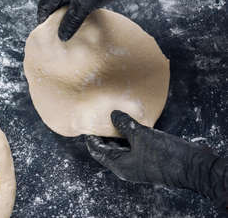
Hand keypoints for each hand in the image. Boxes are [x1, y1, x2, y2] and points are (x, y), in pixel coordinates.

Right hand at [37, 0, 175, 40]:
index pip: (44, 4)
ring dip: (67, 15)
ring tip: (70, 31)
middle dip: (56, 18)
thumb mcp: (85, 5)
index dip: (44, 20)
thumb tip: (61, 36)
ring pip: (66, 2)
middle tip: (59, 35)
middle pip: (54, 3)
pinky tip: (81, 20)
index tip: (47, 35)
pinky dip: (77, 10)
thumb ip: (71, 21)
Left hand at [86, 111, 226, 209]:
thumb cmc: (165, 154)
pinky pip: (134, 146)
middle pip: (108, 149)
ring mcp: (138, 163)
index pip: (97, 151)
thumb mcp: (141, 135)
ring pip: (121, 147)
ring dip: (117, 134)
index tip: (85, 123)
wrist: (193, 166)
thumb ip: (125, 125)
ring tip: (112, 117)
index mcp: (120, 165)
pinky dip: (129, 135)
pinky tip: (131, 122)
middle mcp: (127, 166)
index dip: (90, 138)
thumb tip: (113, 114)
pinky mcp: (149, 158)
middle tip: (97, 117)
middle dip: (102, 134)